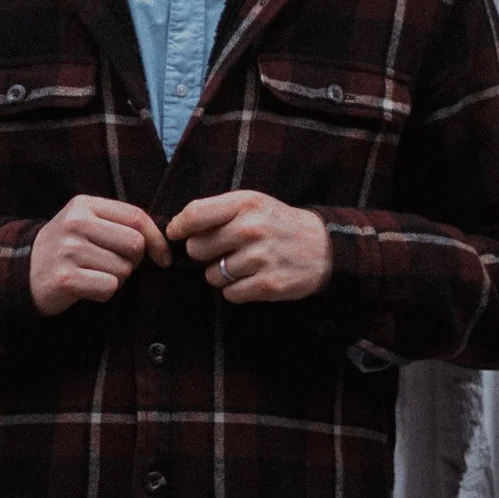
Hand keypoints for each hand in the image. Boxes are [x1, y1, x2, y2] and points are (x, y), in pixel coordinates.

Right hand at [29, 195, 170, 315]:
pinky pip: (108, 288)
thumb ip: (119, 223)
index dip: (157, 239)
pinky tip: (87, 286)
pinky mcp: (65, 278)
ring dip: (116, 278)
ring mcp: (68, 250)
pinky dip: (104, 292)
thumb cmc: (66, 248)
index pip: (136, 217)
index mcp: (84, 205)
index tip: (163, 257)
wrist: (24, 272)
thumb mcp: (86, 223)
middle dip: (133, 261)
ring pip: (123, 269)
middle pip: (134, 244)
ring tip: (95, 274)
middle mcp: (75, 223)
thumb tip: (163, 241)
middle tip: (116, 265)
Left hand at [166, 191, 333, 305]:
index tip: (175, 234)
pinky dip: (236, 290)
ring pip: (212, 275)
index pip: (195, 214)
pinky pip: (230, 294)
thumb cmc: (278, 223)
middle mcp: (251, 229)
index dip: (178, 226)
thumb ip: (217, 211)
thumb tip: (176, 228)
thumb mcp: (252, 204)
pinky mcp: (268, 284)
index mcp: (245, 203)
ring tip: (244, 264)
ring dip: (222, 274)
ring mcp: (261, 258)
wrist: (323, 247)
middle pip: (196, 248)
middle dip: (204, 253)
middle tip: (225, 250)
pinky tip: (253, 278)